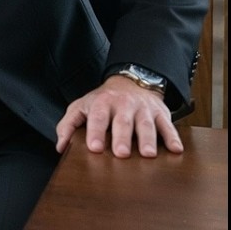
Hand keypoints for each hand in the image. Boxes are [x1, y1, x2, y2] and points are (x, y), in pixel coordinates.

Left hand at [56, 75, 181, 157]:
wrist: (131, 81)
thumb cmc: (102, 101)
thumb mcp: (81, 107)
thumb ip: (68, 125)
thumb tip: (61, 147)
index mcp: (101, 103)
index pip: (97, 117)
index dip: (95, 132)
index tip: (95, 147)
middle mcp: (123, 105)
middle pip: (122, 122)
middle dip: (122, 137)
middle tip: (121, 153)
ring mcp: (143, 109)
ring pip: (146, 124)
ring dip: (148, 139)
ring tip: (148, 154)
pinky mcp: (160, 113)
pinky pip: (168, 125)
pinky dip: (172, 137)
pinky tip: (175, 149)